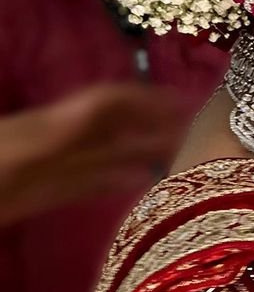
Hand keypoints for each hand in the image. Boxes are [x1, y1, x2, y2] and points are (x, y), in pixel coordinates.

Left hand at [0, 82, 189, 225]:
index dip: (147, 98)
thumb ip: (60, 130)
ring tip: (182, 155)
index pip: (111, 104)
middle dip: (154, 124)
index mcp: (58, 126)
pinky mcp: (48, 192)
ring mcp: (57, 167)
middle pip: (116, 128)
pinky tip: (142, 183)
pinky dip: (119, 180)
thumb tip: (101, 105)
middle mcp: (63, 141)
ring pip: (109, 155)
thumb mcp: (20, 149)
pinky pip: (92, 183)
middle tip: (195, 131)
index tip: (184, 101)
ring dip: (144, 152)